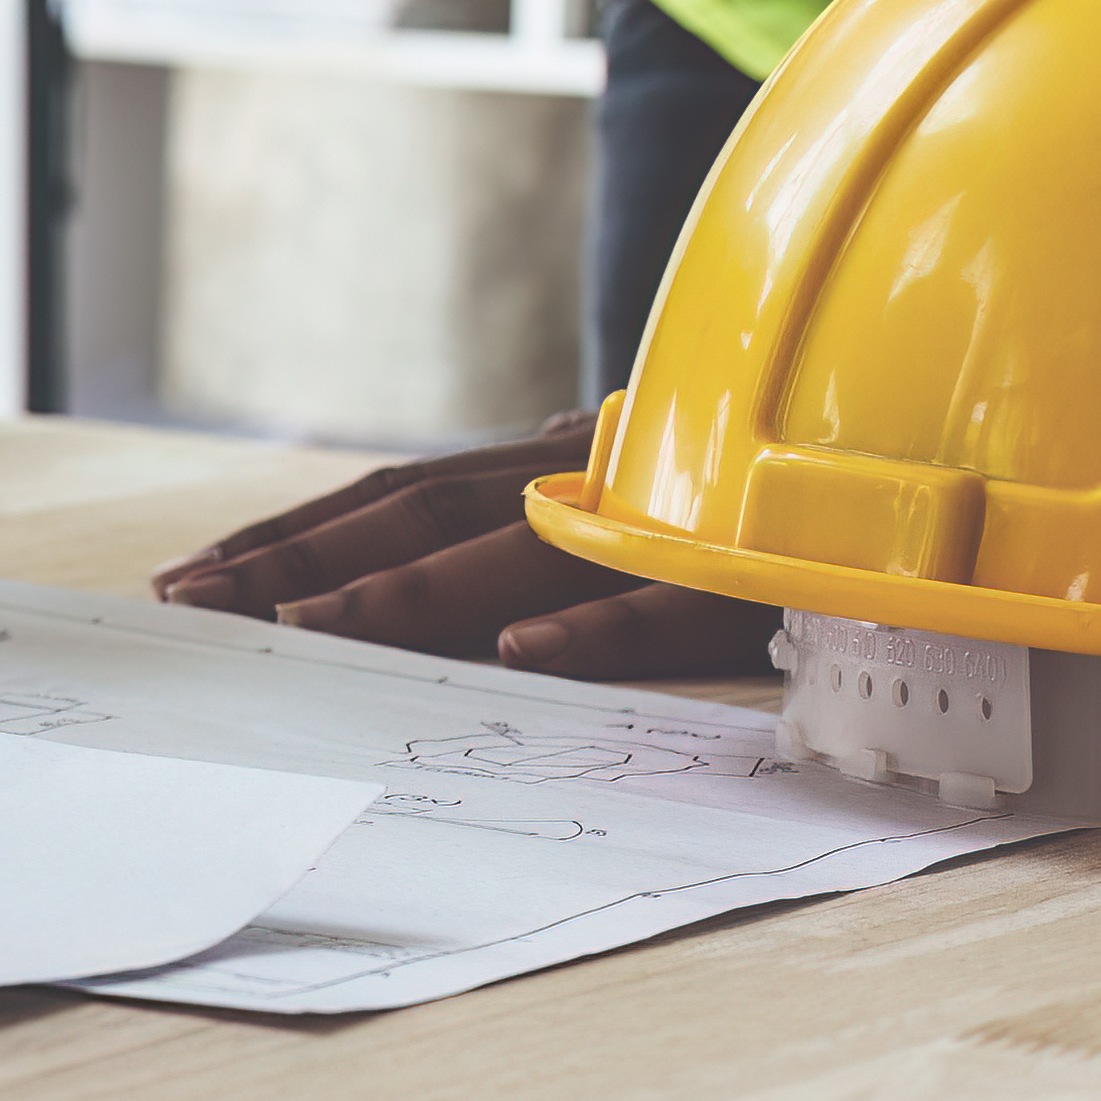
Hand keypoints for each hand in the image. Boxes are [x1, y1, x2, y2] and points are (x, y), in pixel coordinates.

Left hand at [146, 421, 773, 672]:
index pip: (395, 494)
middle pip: (422, 517)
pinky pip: (670, 598)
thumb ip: (537, 538)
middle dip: (301, 563)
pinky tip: (519, 654)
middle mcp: (591, 474)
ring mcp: (669, 512)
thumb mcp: (630, 506)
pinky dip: (595, 625)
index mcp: (556, 466)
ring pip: (519, 552)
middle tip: (194, 611)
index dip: (290, 531)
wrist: (916, 446)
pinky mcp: (758, 562)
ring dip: (405, 595)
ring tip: (302, 628)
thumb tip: (436, 615)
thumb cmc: (757, 496)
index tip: (184, 579)